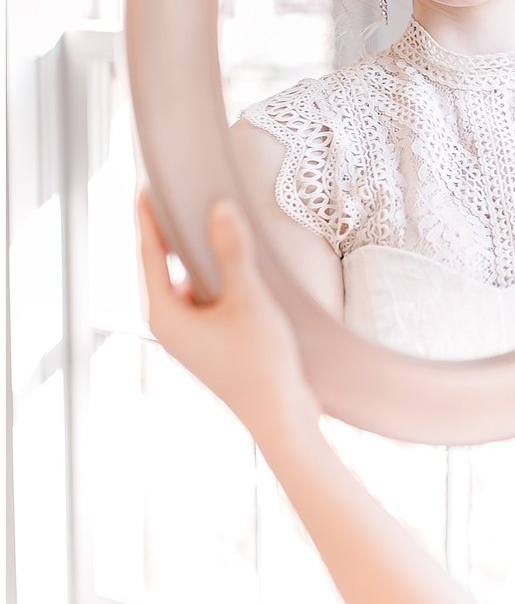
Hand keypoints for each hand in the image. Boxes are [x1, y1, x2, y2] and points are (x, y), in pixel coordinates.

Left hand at [137, 192, 319, 448]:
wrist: (281, 414)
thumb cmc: (260, 360)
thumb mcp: (247, 298)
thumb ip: (231, 251)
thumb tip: (218, 209)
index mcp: (164, 316)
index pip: (150, 256)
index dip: (148, 221)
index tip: (143, 189)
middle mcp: (169, 327)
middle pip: (165, 270)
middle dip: (173, 237)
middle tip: (179, 199)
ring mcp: (190, 339)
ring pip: (187, 286)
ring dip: (198, 259)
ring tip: (211, 226)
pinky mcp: (210, 346)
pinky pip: (204, 301)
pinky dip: (214, 280)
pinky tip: (235, 266)